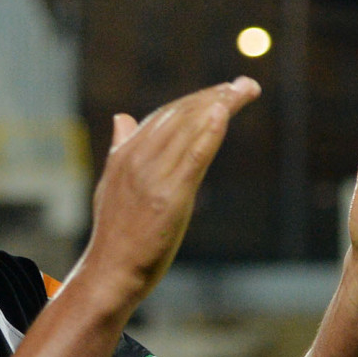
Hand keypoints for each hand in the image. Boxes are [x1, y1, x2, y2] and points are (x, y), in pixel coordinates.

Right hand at [78, 77, 261, 306]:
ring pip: (190, 129)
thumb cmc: (115, 233)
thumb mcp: (112, 184)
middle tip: (247, 85)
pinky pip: (193, 157)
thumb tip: (122, 117)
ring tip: (246, 90)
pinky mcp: (169, 197)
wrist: (110, 271)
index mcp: (125, 154)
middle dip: (216, 96)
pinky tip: (224, 112)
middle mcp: (138, 159)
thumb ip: (121, 148)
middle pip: (181, 116)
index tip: (224, 90)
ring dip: (221, 105)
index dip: (196, 99)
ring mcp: (153, 177)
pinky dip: (209, 132)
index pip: (165, 115)